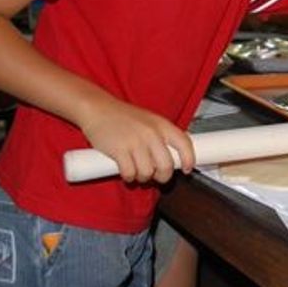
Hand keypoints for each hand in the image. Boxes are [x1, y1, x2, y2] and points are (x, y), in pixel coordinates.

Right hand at [79, 98, 194, 183]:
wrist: (97, 109)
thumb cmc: (123, 117)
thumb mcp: (150, 121)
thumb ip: (162, 136)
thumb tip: (175, 157)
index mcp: (162, 125)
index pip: (185, 144)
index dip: (189, 159)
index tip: (187, 169)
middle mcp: (152, 133)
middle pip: (166, 165)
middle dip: (163, 176)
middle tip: (157, 177)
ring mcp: (136, 142)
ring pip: (148, 173)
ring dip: (143, 177)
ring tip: (138, 171)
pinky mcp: (119, 150)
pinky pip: (130, 173)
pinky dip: (129, 177)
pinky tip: (127, 172)